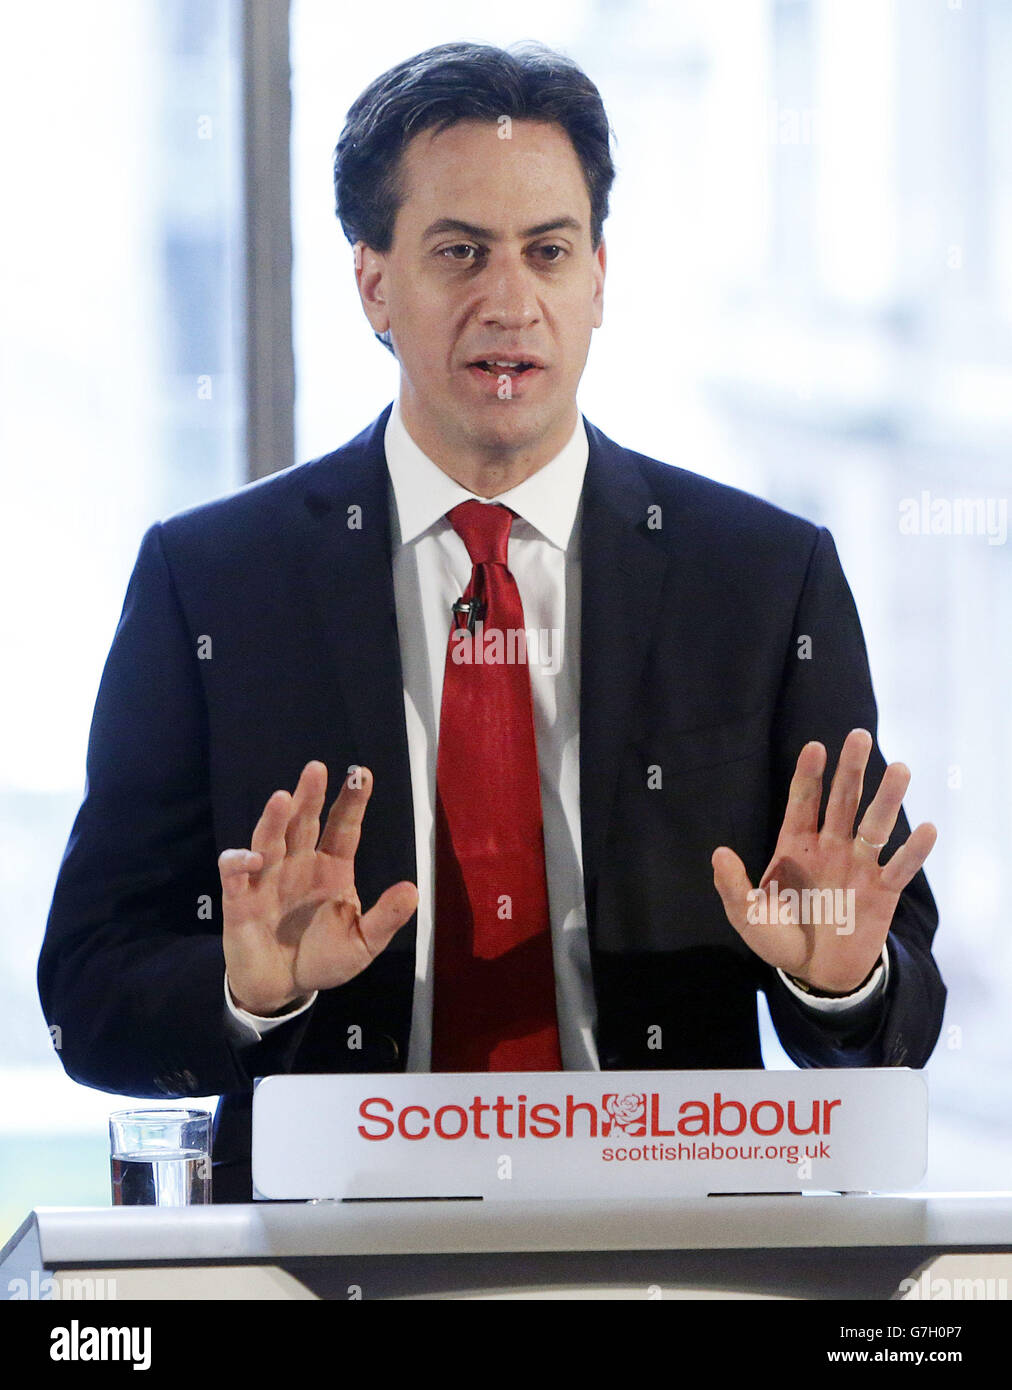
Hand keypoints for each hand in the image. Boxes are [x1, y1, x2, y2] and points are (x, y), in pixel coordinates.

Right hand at [219, 762, 417, 1015]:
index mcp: (332, 867)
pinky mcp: (240, 899)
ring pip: (270, 839)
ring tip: (283, 798)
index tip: (362, 774)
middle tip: (317, 768)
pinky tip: (253, 858)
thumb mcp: (363, 944)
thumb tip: (413, 889)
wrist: (283, 988)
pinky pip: (236, 874)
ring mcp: (268, 877)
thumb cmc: (324, 958)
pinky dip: (239, 862)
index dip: (352, 801)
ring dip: (275, 819)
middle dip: (310, 796)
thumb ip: (385, 918)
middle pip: (304, 822)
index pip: (343, 827)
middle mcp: (300, 863)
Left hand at [711, 729, 936, 994]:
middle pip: (843, 800)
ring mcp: (858, 866)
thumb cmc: (779, 938)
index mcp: (796, 845)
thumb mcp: (747, 916)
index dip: (809, 774)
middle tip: (859, 735)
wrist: (815, 974)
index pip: (804, 801)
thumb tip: (720, 852)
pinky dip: (914, 850)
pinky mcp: (882, 892)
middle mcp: (830, 847)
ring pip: (876, 825)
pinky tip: (926, 828)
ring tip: (899, 769)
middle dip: (851, 769)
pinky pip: (900, 867)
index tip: (815, 746)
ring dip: (888, 798)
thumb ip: (733, 886)